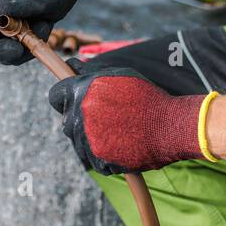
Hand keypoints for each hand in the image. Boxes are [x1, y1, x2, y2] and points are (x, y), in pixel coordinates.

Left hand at [48, 67, 206, 174]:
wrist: (171, 127)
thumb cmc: (147, 97)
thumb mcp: (120, 75)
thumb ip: (90, 73)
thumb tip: (70, 65)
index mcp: (82, 92)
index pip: (55, 95)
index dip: (64, 97)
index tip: (73, 100)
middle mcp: (81, 116)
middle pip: (66, 120)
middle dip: (80, 118)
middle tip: (105, 117)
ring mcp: (88, 140)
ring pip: (78, 140)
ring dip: (91, 136)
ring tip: (117, 130)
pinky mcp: (99, 161)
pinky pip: (92, 158)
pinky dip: (103, 153)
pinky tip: (121, 143)